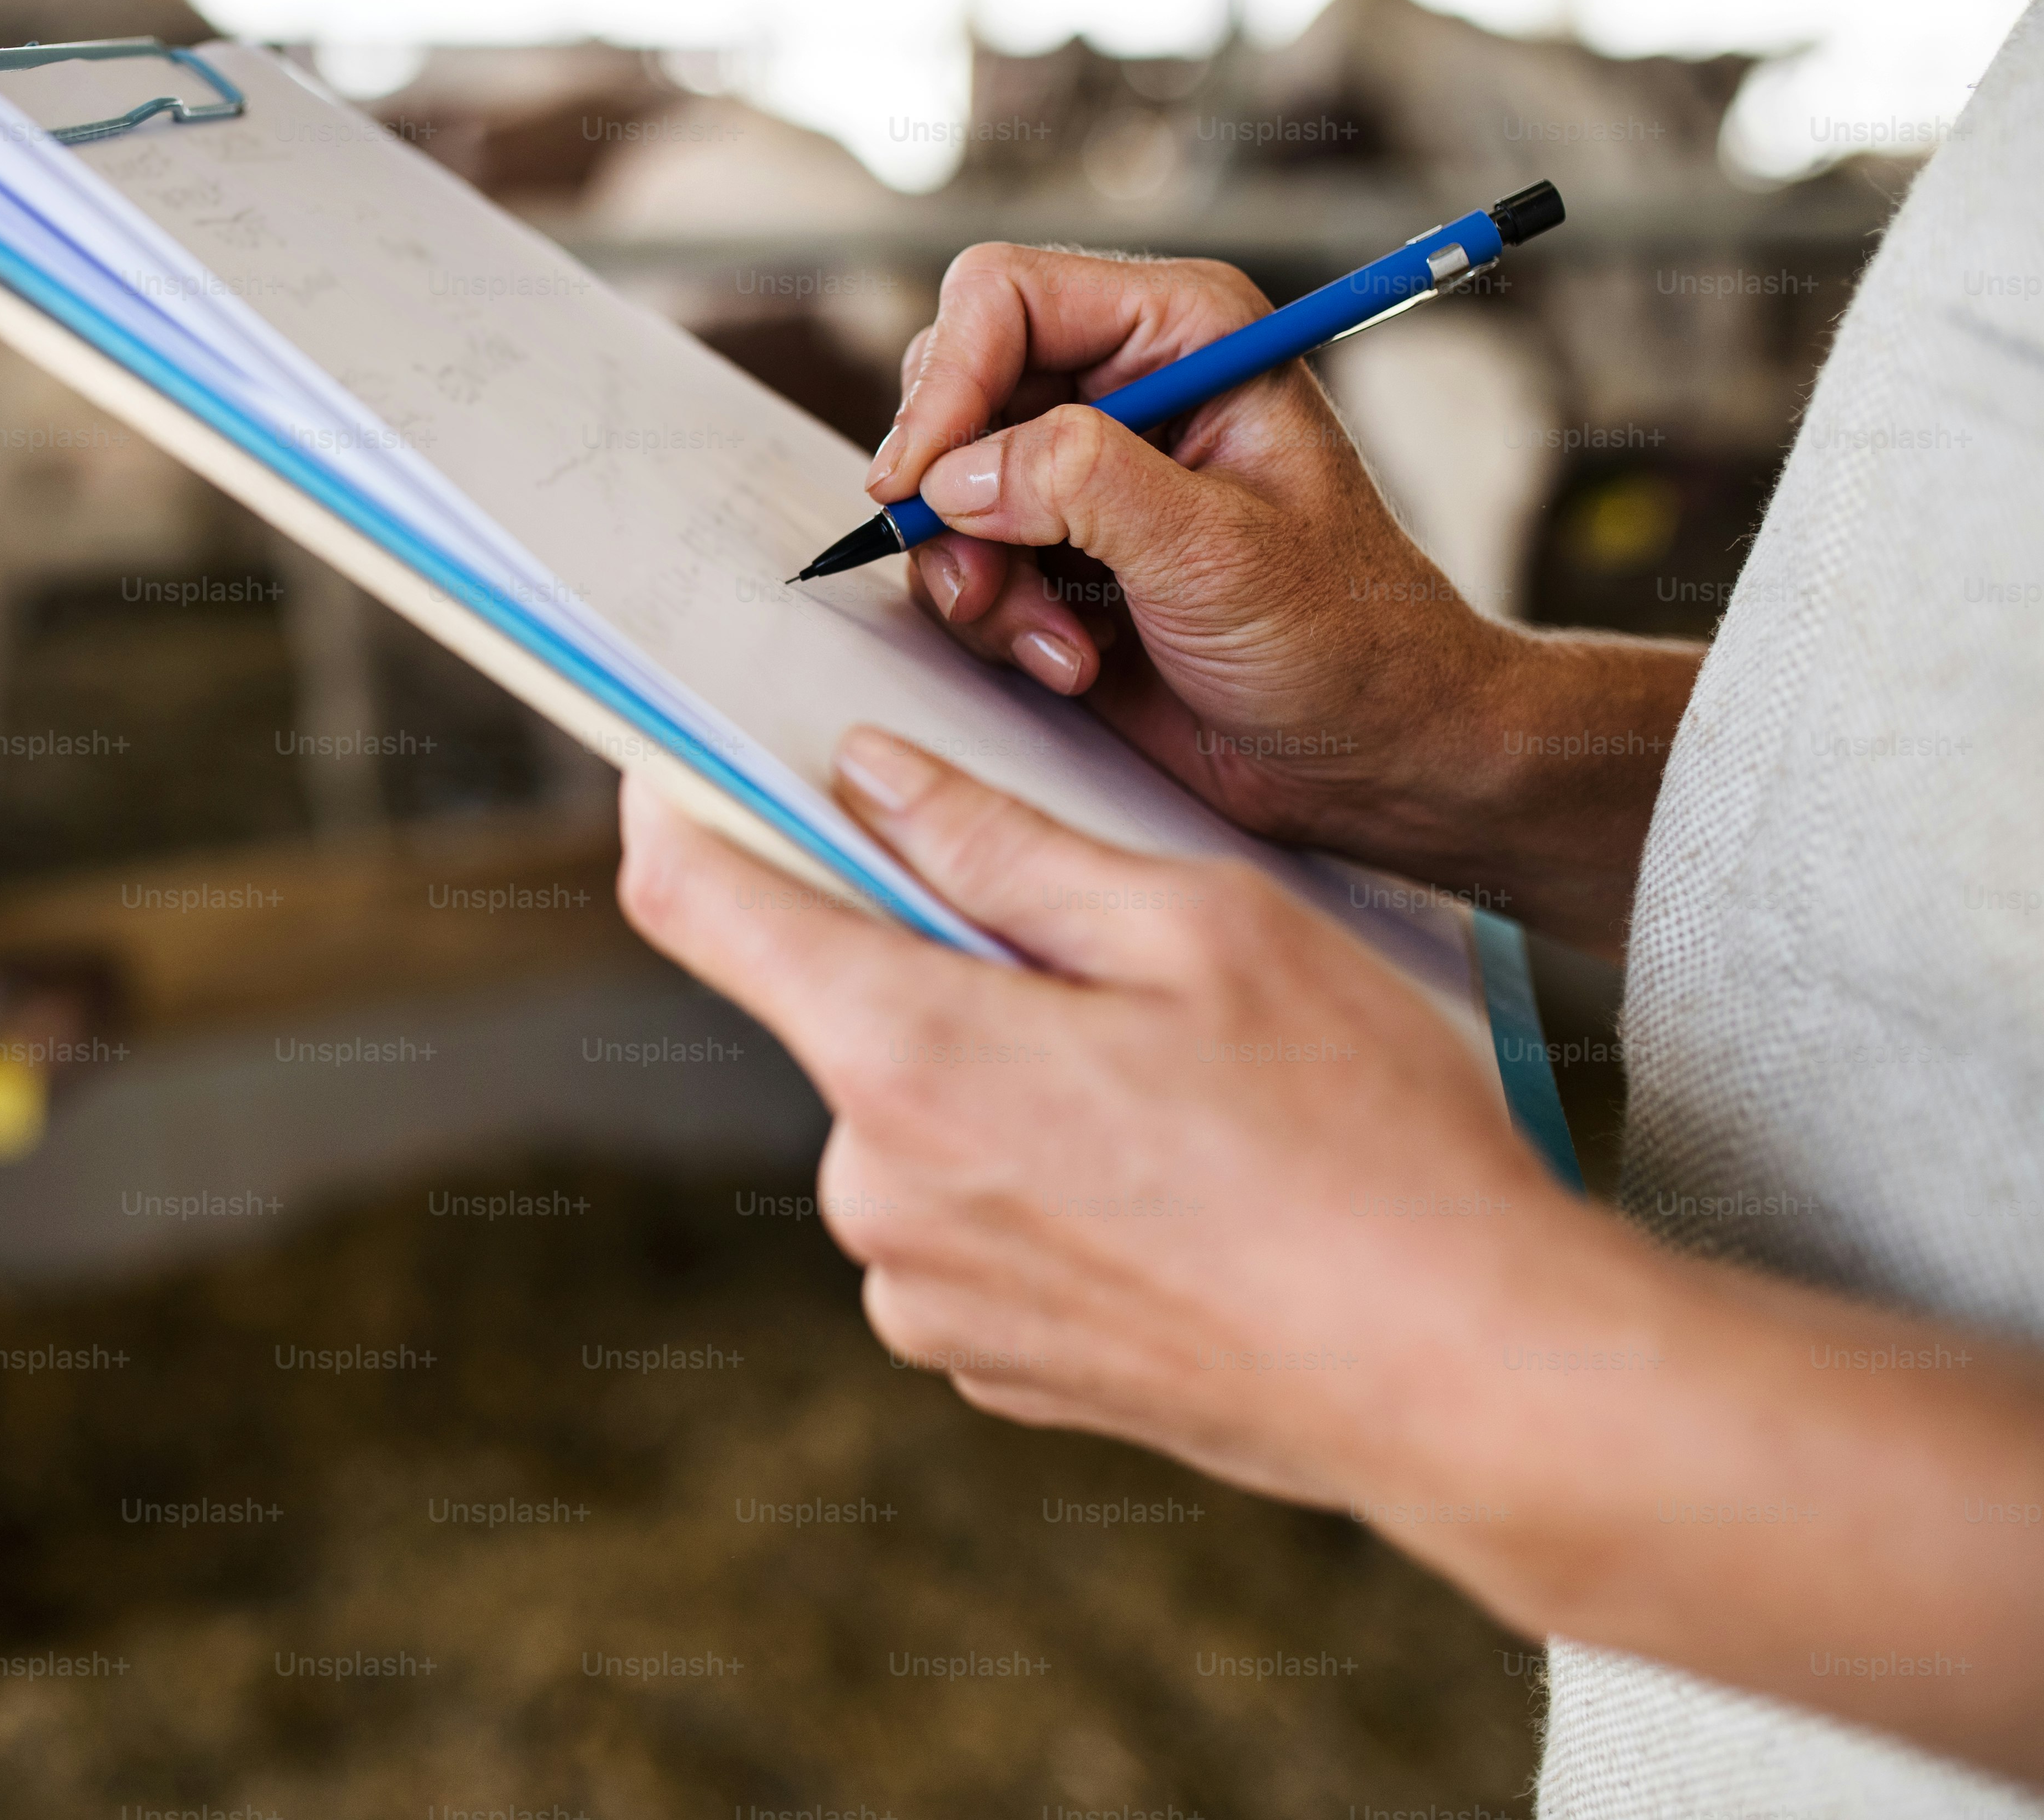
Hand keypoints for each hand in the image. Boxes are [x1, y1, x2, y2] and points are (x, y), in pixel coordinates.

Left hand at [617, 733, 2043, 1787]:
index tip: (677, 754)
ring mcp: (921, 1295)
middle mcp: (874, 1191)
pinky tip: (1171, 1190)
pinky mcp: (982, 1362)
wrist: (1461, 1377)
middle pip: (841, 1013)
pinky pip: (962, 1224)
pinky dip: (1032, 1179)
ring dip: (999, 1077)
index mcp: (904, 1057)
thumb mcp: (1198, 925)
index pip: (696, 903)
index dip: (670, 807)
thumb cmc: (1354, 1133)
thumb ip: (1002, 846)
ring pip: (914, 1121)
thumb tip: (866, 776)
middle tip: (1101, 956)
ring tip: (1173, 1094)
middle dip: (936, 962)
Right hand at [864, 241, 1693, 949]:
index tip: (917, 488)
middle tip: (990, 584)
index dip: (946, 385)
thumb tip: (953, 474)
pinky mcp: (1058, 553)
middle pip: (955, 389)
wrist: (1372, 752)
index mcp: (1182, 332)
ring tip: (1064, 643)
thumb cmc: (1344, 640)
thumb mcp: (1218, 552)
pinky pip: (962, 562)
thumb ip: (1082, 486)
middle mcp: (1124, 383)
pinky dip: (997, 621)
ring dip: (980, 580)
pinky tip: (1077, 660)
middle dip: (956, 502)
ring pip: (944, 489)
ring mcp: (1083, 473)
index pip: (1003, 298)